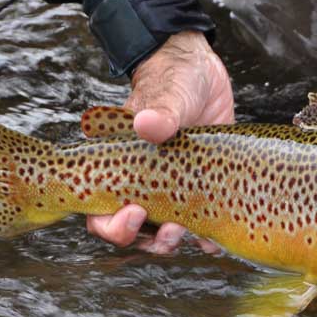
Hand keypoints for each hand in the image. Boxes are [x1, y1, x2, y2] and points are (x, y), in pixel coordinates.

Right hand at [85, 31, 233, 253]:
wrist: (204, 75)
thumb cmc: (172, 79)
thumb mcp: (166, 94)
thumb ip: (159, 111)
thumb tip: (147, 125)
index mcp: (118, 166)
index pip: (100, 211)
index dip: (112, 224)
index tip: (135, 211)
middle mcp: (141, 183)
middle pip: (133, 231)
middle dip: (149, 239)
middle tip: (171, 230)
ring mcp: (171, 188)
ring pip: (163, 232)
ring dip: (175, 241)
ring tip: (193, 235)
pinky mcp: (199, 188)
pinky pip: (198, 222)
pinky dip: (205, 236)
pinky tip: (216, 239)